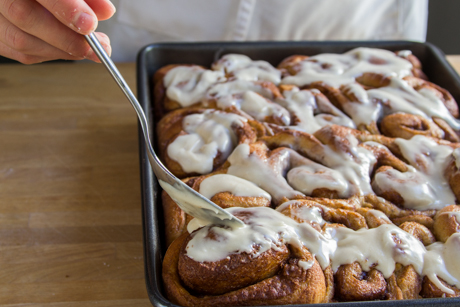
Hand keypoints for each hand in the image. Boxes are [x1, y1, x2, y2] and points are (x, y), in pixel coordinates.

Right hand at [0, 0, 114, 63]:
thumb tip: (106, 11)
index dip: (65, 8)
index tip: (90, 24)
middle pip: (24, 16)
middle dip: (66, 37)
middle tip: (98, 45)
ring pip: (20, 40)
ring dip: (61, 50)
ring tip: (89, 49)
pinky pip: (19, 53)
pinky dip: (49, 54)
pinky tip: (68, 49)